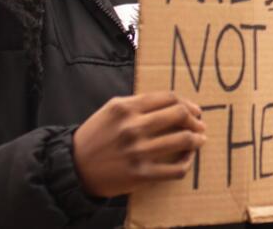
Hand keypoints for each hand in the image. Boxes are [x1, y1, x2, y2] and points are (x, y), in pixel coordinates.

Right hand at [72, 92, 206, 197]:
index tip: (195, 110)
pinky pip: (176, 168)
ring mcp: (138, 151)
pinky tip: (187, 159)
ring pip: (183, 140)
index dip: (188, 104)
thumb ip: (140, 103)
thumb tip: (174, 103)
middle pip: (180, 115)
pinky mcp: (141, 174)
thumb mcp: (112, 110)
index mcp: (126, 108)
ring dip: (197, 139)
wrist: (73, 167)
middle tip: (200, 125)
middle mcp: (133, 127)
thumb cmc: (96, 136)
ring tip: (200, 140)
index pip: (170, 98)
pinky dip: (187, 162)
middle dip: (196, 119)